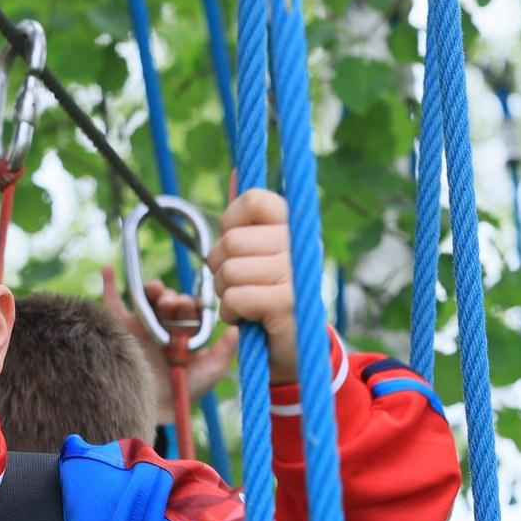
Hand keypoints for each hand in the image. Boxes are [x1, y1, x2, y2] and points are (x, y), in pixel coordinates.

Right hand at [100, 266, 233, 401]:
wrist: (156, 409)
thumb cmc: (186, 392)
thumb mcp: (211, 370)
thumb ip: (225, 349)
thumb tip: (239, 327)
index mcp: (186, 331)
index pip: (190, 309)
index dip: (192, 304)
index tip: (193, 306)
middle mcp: (165, 325)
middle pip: (169, 301)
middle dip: (173, 298)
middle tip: (174, 304)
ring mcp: (143, 326)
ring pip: (147, 299)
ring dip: (152, 290)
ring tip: (156, 290)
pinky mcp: (121, 330)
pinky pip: (112, 304)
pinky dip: (109, 285)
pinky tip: (108, 268)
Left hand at [210, 188, 298, 377]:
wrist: (296, 349)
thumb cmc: (270, 295)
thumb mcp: (259, 252)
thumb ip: (247, 216)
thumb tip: (236, 171)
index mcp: (294, 226)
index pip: (253, 200)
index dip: (230, 221)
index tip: (237, 246)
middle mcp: (299, 245)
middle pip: (232, 240)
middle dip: (221, 267)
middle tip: (237, 283)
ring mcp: (296, 274)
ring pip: (230, 270)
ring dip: (225, 292)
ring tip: (243, 302)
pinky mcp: (287, 304)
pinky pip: (236, 297)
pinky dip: (232, 312)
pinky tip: (247, 319)